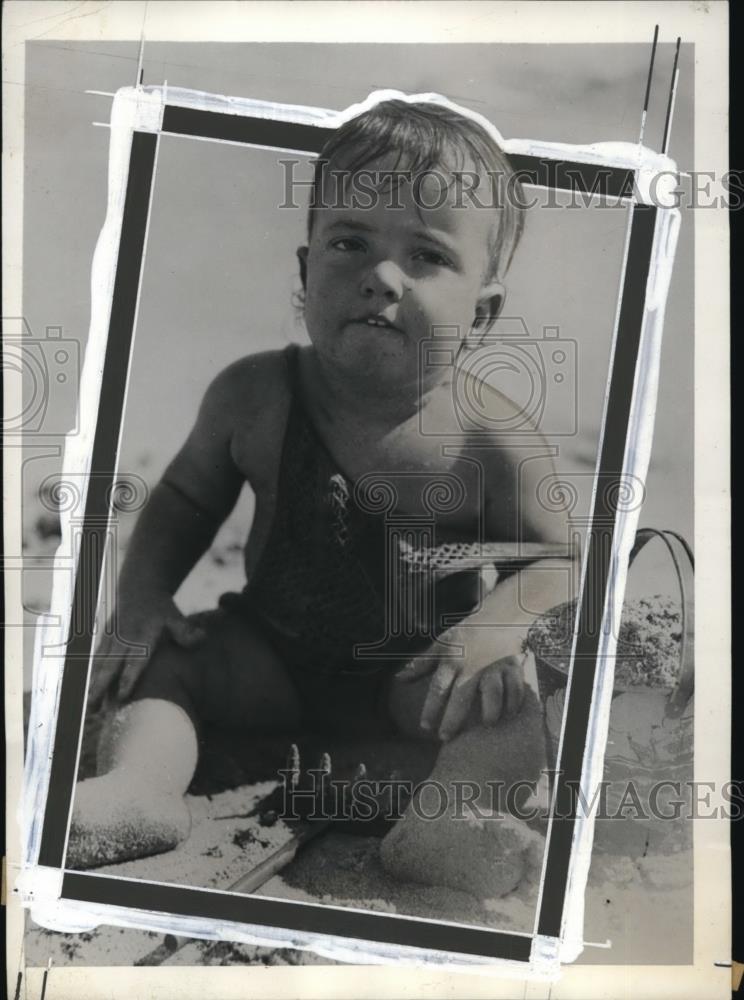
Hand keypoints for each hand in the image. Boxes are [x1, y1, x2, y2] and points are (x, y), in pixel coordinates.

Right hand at [88, 593, 205, 709]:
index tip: (122, 696)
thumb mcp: (176, 616)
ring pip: (99, 665)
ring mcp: (111, 638)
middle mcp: (124, 638)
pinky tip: (87, 695)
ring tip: (88, 709)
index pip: (136, 658)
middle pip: (110, 664)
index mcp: (143, 634)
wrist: (139, 588)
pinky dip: (90, 677)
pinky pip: (95, 661)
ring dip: (92, 685)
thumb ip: (186, 630)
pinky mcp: (104, 640)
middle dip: (101, 686)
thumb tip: (201, 639)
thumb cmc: (161, 609)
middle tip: (93, 708)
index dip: (129, 677)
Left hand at [395, 628, 526, 741]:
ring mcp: (493, 667)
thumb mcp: (441, 645)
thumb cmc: (465, 634)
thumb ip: (421, 665)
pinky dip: (513, 702)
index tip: (425, 727)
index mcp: (452, 661)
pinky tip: (508, 715)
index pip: (438, 688)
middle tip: (446, 737)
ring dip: (490, 711)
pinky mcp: (512, 667)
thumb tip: (399, 679)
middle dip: (453, 719)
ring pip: (492, 692)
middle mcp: (472, 666)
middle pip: (462, 696)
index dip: (430, 708)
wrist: (498, 616)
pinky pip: (515, 688)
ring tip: (486, 725)